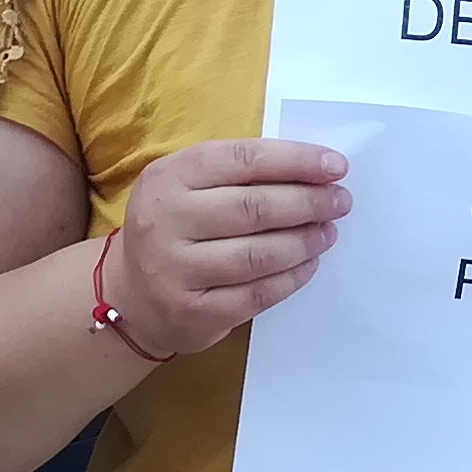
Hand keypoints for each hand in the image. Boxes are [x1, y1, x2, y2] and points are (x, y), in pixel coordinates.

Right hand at [98, 138, 352, 358]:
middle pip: (254, 207)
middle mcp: (165, 221)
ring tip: (327, 232)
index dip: (296, 161)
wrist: (131, 295)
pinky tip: (309, 264)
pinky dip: (291, 278)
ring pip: (258, 254)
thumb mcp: (189, 187)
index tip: (336, 167)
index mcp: (167, 177)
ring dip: (304, 242)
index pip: (243, 159)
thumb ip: (240, 174)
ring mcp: (175, 270)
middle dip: (308, 203)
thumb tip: (315, 172)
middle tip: (340, 202)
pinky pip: (257, 294)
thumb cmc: (176, 228)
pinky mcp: (193, 312)